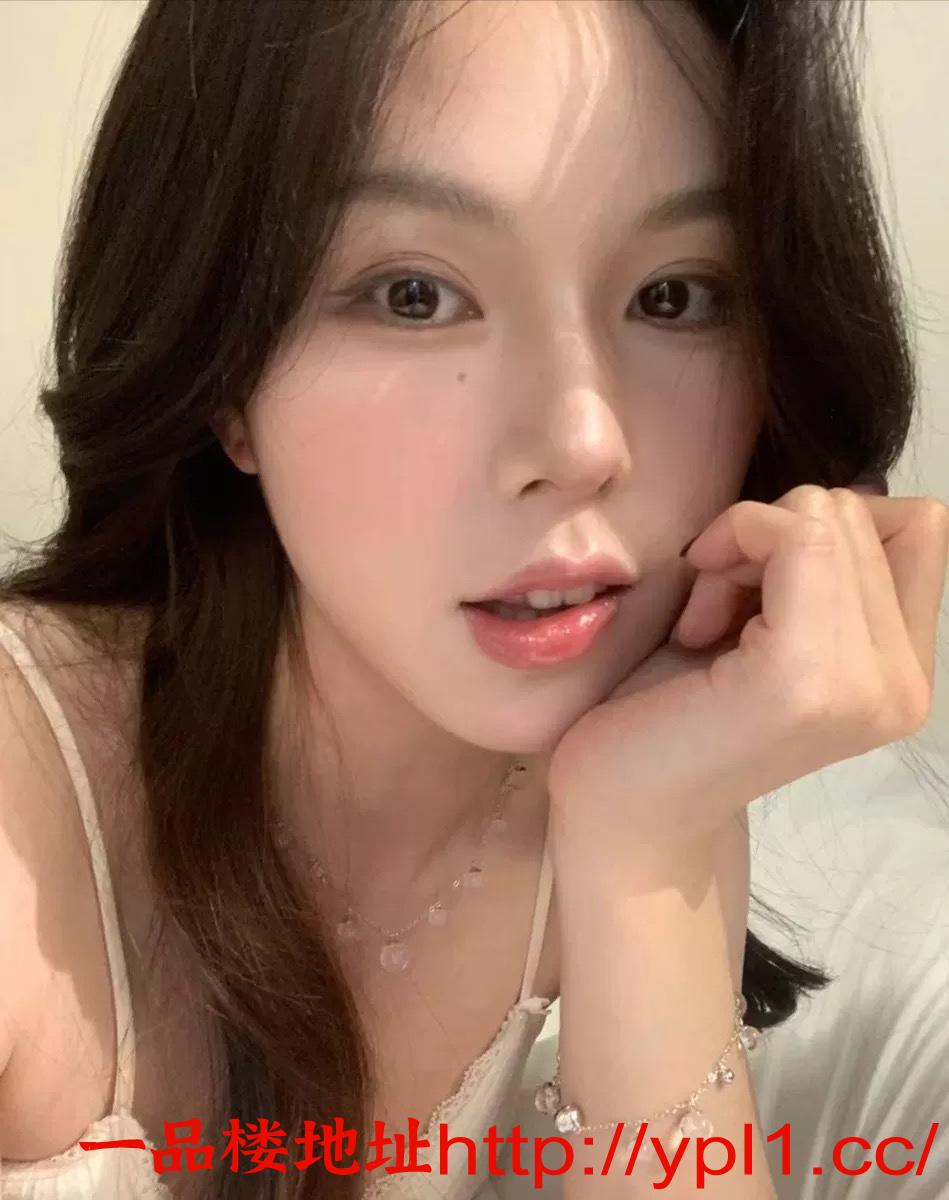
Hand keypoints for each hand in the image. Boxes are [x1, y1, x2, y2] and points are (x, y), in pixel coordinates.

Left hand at [546, 484, 948, 851]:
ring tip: (708, 628)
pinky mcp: (805, 679)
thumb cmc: (671, 708)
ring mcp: (862, 687)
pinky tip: (695, 627)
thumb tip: (831, 498)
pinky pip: (795, 536)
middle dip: (771, 539)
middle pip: (861, 511)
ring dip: (744, 552)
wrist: (623, 809)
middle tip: (719, 617)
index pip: (918, 525)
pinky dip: (730, 548)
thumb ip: (826, 571)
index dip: (821, 525)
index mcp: (905, 672)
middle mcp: (904, 686)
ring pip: (825, 517)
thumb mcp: (769, 622)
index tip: (757, 584)